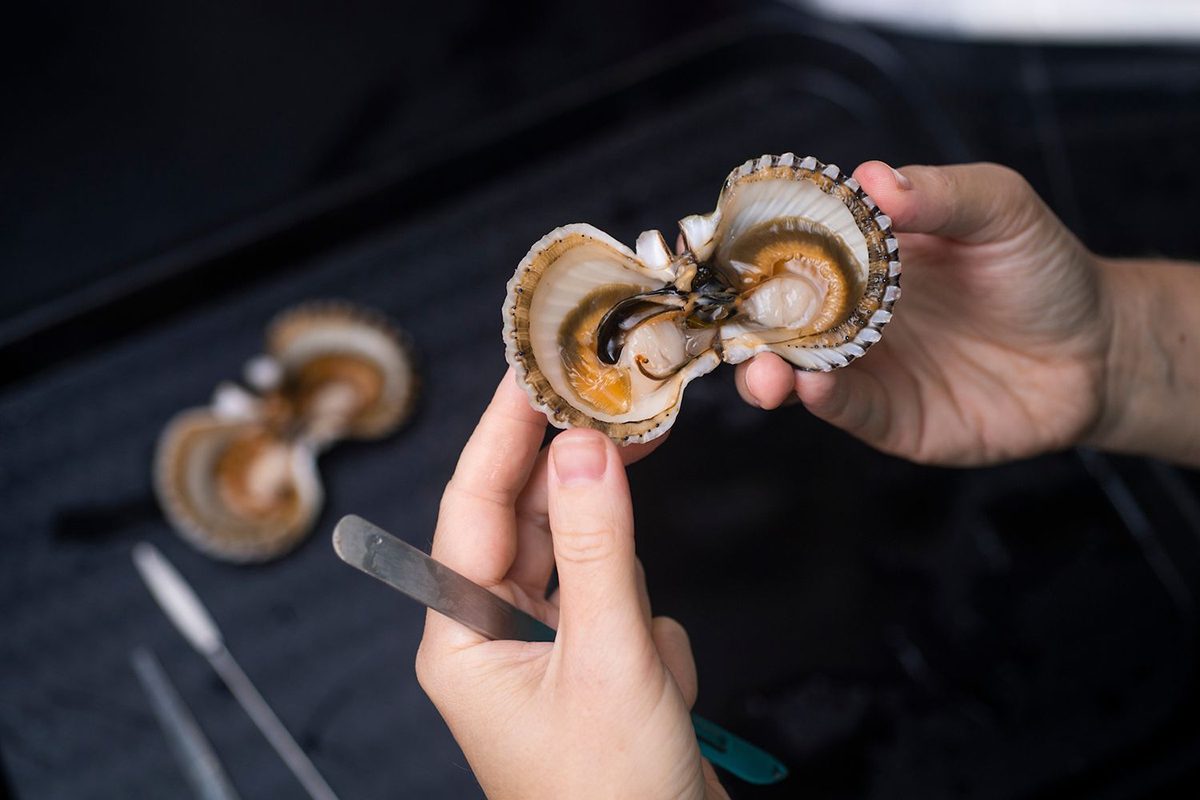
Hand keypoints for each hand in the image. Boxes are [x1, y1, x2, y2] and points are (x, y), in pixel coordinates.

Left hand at [415, 371, 727, 799]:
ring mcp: (540, 653)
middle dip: (567, 467)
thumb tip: (583, 446)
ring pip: (575, 559)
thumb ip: (597, 546)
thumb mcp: (609, 659)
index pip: (474, 506)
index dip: (502, 430)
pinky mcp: (588, 669)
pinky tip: (664, 677)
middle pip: (524, 520)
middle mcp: (489, 637)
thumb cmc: (613, 795)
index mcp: (460, 637)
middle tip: (607, 393)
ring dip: (615, 554)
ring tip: (647, 512)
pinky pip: (613, 604)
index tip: (531, 366)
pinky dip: (644, 622)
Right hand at [734, 161, 1109, 465]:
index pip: (793, 249)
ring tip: (762, 371)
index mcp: (863, 256)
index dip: (753, 250)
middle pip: (777, 316)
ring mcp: (867, 367)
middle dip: (744, 321)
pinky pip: (847, 409)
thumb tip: (873, 177)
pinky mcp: (890, 417)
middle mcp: (851, 312)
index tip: (719, 249)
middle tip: (724, 320)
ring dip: (768, 371)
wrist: (1099, 352)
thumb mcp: (1001, 210)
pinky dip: (823, 400)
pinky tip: (811, 387)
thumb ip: (942, 193)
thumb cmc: (1043, 270)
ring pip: (796, 370)